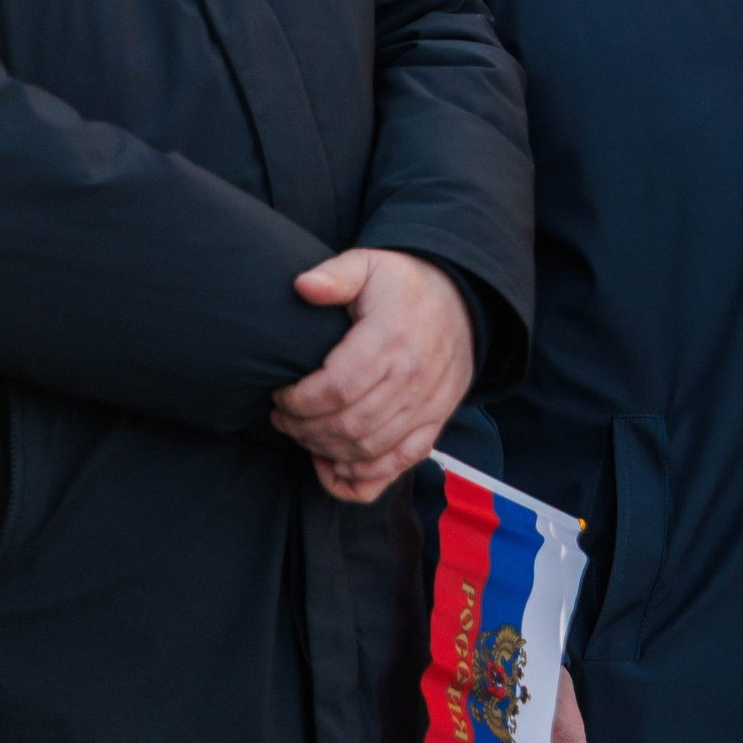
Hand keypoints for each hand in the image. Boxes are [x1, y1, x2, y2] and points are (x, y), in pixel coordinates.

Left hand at [271, 247, 472, 503]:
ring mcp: (428, 405)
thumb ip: (335, 276)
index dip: (298, 402)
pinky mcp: (436, 422)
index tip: (279, 394)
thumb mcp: (369, 266)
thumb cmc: (403, 285)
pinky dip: (362, 477)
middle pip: (348, 425)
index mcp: (392, 340)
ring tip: (304, 434)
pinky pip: (399, 464)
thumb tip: (302, 286)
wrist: (463, 300)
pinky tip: (334, 465)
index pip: (337, 390)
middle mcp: (414, 377)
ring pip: (368, 449)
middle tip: (283, 418)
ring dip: (325, 450)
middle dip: (303, 429)